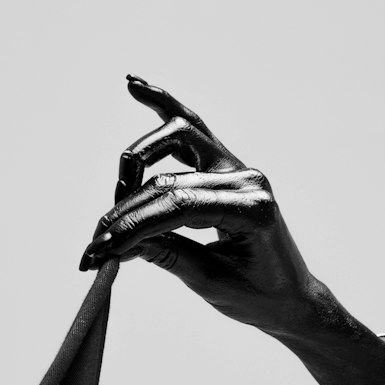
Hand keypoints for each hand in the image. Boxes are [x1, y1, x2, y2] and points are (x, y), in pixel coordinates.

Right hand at [79, 76, 318, 337]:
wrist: (289, 297)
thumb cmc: (257, 297)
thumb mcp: (208, 282)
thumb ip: (163, 254)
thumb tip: (114, 242)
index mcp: (252, 210)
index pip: (177, 208)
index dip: (132, 227)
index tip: (99, 251)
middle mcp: (247, 179)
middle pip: (168, 183)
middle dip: (124, 213)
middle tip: (95, 243)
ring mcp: (238, 168)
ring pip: (178, 137)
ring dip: (137, 160)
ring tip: (113, 191)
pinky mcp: (227, 167)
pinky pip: (191, 130)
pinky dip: (163, 108)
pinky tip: (134, 86)